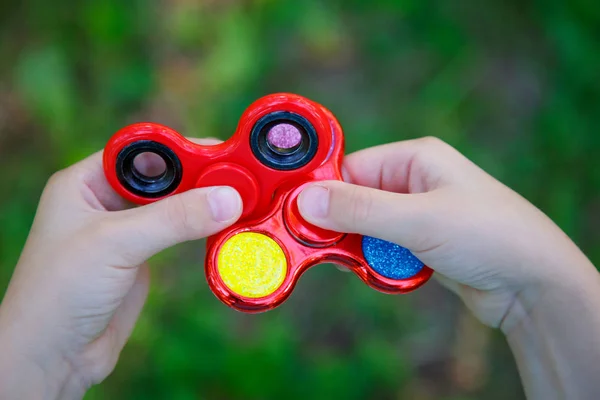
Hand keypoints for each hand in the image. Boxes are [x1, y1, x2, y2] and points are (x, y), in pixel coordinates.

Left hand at [0, 140, 241, 398]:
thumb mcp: (116, 244)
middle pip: (163, 176)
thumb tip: (229, 198)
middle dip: (200, 175)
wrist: (53, 355)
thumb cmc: (62, 291)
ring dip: (204, 202)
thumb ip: (174, 219)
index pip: (141, 151)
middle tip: (243, 177)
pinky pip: (177, 231)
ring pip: (173, 204)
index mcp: (86, 181)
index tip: (223, 153)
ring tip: (243, 198)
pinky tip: (224, 224)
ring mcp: (125, 229)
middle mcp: (106, 200)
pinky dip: (201, 226)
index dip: (181, 149)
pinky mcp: (141, 255)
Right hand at [297, 137, 597, 330]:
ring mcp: (417, 214)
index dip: (322, 194)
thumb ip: (359, 210)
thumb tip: (304, 200)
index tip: (297, 220)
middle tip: (327, 251)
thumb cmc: (487, 235)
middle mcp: (413, 181)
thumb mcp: (418, 219)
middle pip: (354, 201)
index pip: (350, 169)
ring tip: (373, 265)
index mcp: (414, 159)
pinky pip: (382, 249)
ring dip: (362, 250)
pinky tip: (388, 274)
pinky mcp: (419, 244)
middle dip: (341, 228)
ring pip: (364, 229)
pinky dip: (378, 264)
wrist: (534, 284)